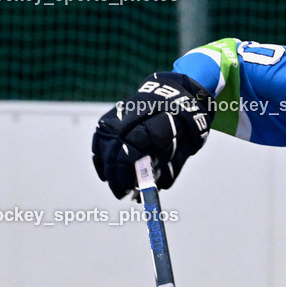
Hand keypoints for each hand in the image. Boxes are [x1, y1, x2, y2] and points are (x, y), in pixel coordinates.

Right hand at [92, 72, 214, 197]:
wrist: (176, 94)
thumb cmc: (184, 124)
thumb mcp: (185, 146)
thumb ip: (169, 167)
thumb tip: (154, 190)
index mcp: (155, 126)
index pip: (132, 155)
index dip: (128, 175)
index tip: (131, 190)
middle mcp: (133, 119)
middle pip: (116, 152)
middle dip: (117, 176)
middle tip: (121, 192)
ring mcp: (120, 116)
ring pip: (105, 146)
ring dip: (107, 169)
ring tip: (115, 185)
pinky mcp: (112, 116)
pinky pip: (100, 139)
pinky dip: (100, 157)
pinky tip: (105, 172)